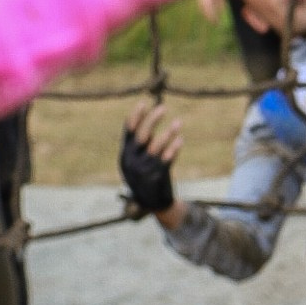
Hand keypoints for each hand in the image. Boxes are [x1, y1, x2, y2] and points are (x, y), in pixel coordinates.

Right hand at [121, 98, 182, 222]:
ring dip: (168, 133)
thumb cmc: (146, 175)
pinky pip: (166, 160)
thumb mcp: (137, 160)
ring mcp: (143, 170)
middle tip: (163, 108)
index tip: (144, 102)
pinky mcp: (156, 177)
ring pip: (156, 147)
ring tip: (178, 122)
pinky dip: (173, 149)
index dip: (135, 116)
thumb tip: (148, 117)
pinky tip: (180, 139)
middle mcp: (131, 162)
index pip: (128, 132)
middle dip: (152, 120)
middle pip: (141, 136)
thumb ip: (141, 142)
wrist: (153, 203)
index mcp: (125, 155)